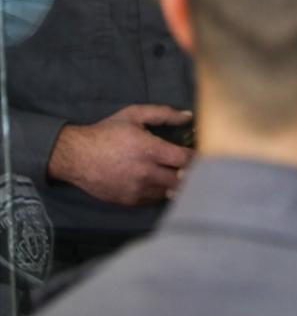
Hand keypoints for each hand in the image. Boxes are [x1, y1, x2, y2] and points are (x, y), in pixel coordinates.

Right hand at [48, 105, 194, 206]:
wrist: (75, 156)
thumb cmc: (106, 133)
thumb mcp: (134, 115)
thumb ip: (164, 114)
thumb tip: (188, 115)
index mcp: (150, 150)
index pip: (186, 160)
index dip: (198, 158)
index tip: (203, 154)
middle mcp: (146, 173)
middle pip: (183, 180)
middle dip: (192, 173)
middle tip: (197, 166)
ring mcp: (138, 190)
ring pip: (171, 192)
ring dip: (178, 184)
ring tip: (181, 174)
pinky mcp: (130, 201)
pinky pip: (155, 199)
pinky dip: (162, 191)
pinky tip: (163, 181)